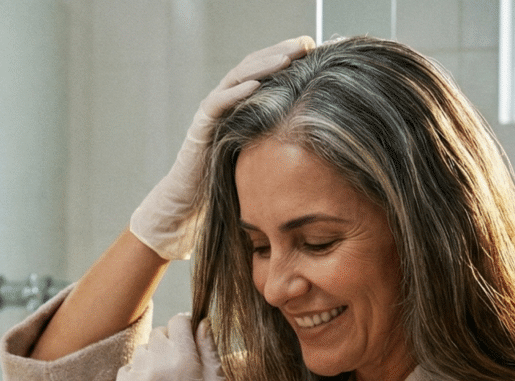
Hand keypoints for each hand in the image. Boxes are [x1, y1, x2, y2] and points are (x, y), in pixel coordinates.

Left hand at [115, 314, 230, 380]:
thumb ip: (209, 349)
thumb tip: (202, 322)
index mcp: (185, 360)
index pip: (179, 321)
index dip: (186, 326)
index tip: (188, 337)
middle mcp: (158, 365)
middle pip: (159, 334)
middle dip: (170, 343)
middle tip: (179, 366)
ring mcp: (137, 380)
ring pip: (143, 351)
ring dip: (153, 359)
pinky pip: (126, 370)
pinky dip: (137, 376)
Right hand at [129, 36, 315, 259]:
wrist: (191, 202)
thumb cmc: (230, 182)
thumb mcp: (264, 154)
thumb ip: (283, 137)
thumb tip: (322, 133)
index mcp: (242, 104)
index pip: (267, 70)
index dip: (289, 56)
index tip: (317, 48)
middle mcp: (227, 101)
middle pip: (254, 65)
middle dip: (280, 52)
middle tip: (307, 43)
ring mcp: (211, 112)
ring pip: (237, 77)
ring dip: (263, 66)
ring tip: (288, 58)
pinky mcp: (200, 128)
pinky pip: (217, 104)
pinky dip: (236, 93)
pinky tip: (257, 85)